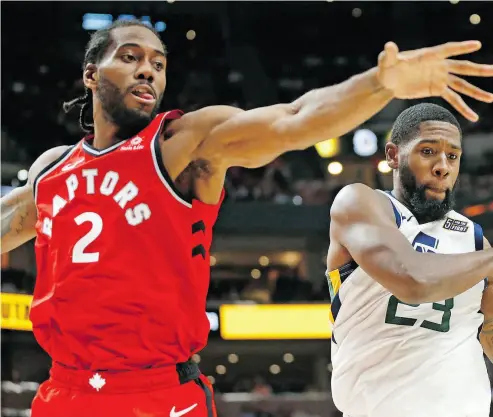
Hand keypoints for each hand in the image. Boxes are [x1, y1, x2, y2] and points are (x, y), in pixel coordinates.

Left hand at [377, 41, 492, 121]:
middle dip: (477, 70)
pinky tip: (473, 116)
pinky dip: (463, 108)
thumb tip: (388, 47)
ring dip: (476, 92)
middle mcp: (439, 65)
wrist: (388, 81)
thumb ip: (389, 55)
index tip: (477, 45)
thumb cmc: (387, 68)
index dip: (460, 47)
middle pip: (461, 67)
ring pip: (461, 85)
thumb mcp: (386, 61)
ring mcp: (440, 78)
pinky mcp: (437, 89)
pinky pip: (453, 99)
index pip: (447, 50)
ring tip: (491, 98)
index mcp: (429, 55)